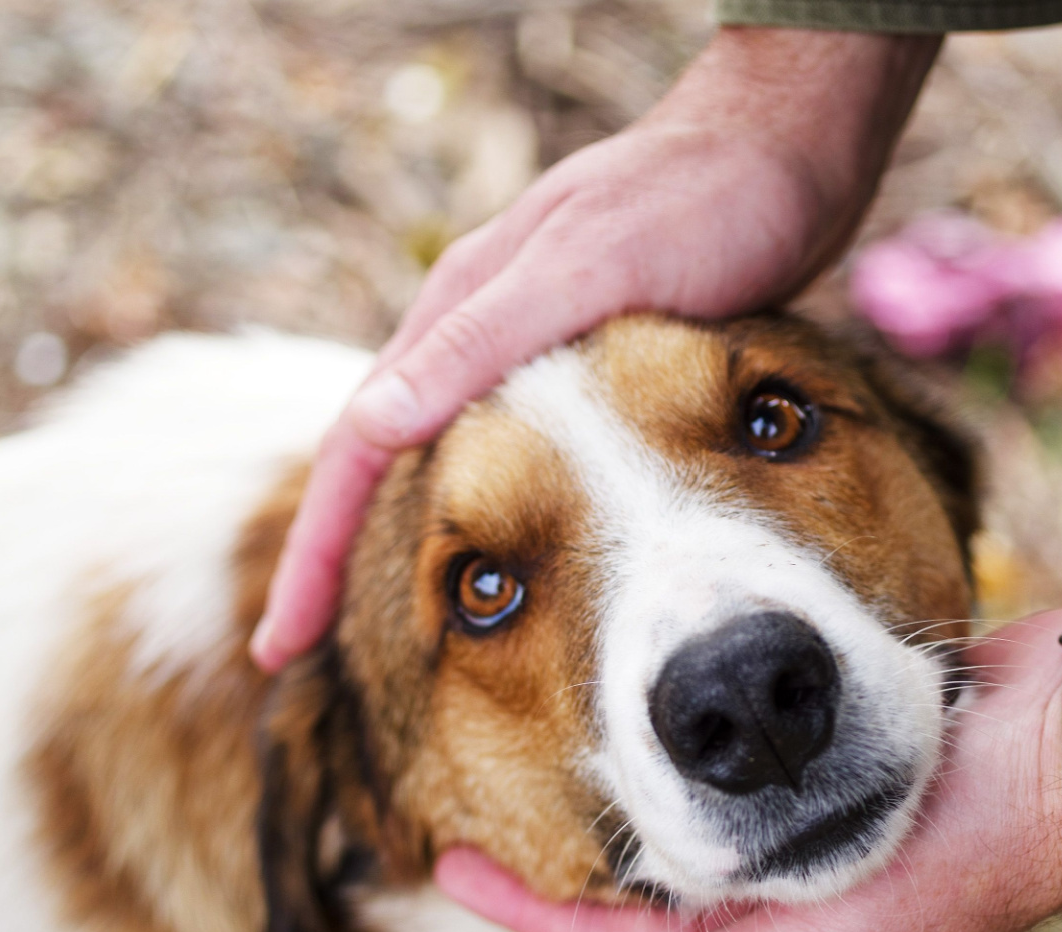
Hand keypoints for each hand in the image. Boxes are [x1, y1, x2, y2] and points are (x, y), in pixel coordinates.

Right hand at [250, 28, 942, 670]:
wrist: (781, 150)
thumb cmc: (694, 203)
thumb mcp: (586, 268)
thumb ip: (480, 340)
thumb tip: (372, 424)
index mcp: (457, 313)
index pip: (355, 449)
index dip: (317, 554)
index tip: (280, 647)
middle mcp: (480, 332)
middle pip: (384, 460)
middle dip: (340, 558)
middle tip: (306, 650)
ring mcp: (532, 347)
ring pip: (445, 458)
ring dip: (409, 535)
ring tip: (396, 622)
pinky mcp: (590, 361)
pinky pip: (513, 451)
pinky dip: (488, 508)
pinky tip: (508, 549)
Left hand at [436, 611, 1061, 931]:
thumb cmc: (963, 861)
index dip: (531, 906)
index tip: (445, 863)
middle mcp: (789, 873)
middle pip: (655, 867)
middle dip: (575, 838)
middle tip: (486, 786)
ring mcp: (816, 798)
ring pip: (698, 794)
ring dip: (634, 771)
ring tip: (559, 726)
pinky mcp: (843, 726)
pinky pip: (751, 736)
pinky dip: (704, 720)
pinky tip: (663, 680)